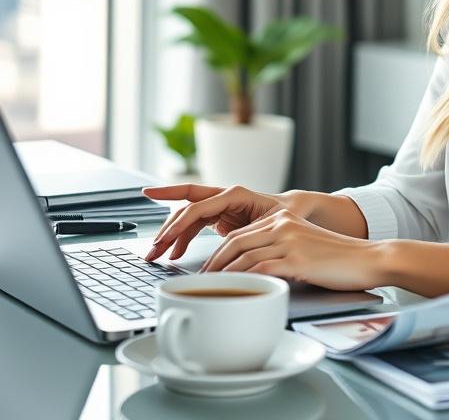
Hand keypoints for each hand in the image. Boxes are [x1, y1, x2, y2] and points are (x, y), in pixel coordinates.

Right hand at [143, 184, 290, 261]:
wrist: (296, 212)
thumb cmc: (288, 214)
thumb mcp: (275, 223)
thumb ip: (254, 232)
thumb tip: (237, 250)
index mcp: (235, 194)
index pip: (197, 204)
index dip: (174, 210)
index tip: (152, 208)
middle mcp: (224, 197)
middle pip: (186, 208)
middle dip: (166, 228)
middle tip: (152, 248)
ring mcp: (220, 206)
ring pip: (187, 218)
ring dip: (171, 236)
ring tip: (157, 254)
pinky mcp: (219, 217)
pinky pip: (194, 226)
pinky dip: (183, 240)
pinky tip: (175, 253)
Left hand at [199, 209, 385, 290]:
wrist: (369, 259)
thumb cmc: (338, 260)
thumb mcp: (303, 247)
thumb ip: (278, 252)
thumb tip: (251, 272)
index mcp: (282, 218)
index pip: (238, 233)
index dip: (216, 253)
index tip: (205, 270)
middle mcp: (282, 224)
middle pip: (233, 241)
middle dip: (210, 263)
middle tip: (198, 283)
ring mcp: (289, 240)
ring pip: (241, 255)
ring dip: (221, 275)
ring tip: (210, 291)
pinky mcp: (297, 259)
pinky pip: (259, 268)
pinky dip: (242, 280)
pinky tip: (234, 292)